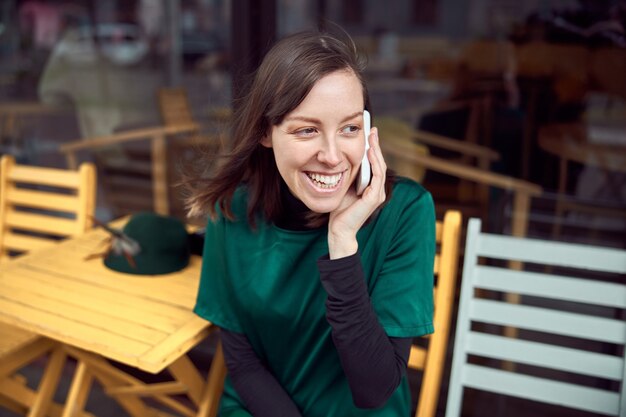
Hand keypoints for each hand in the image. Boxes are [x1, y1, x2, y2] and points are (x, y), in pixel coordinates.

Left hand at [328, 127, 386, 258]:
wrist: (339, 229)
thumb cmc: (340, 210)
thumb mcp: (344, 186)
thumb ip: (348, 174)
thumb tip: (343, 157)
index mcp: (371, 187)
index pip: (374, 163)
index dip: (372, 148)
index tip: (368, 133)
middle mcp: (378, 189)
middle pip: (379, 162)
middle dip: (375, 145)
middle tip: (372, 129)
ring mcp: (378, 194)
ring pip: (380, 166)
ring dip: (376, 150)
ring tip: (372, 136)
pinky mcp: (374, 198)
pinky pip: (377, 176)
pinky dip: (374, 163)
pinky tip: (370, 152)